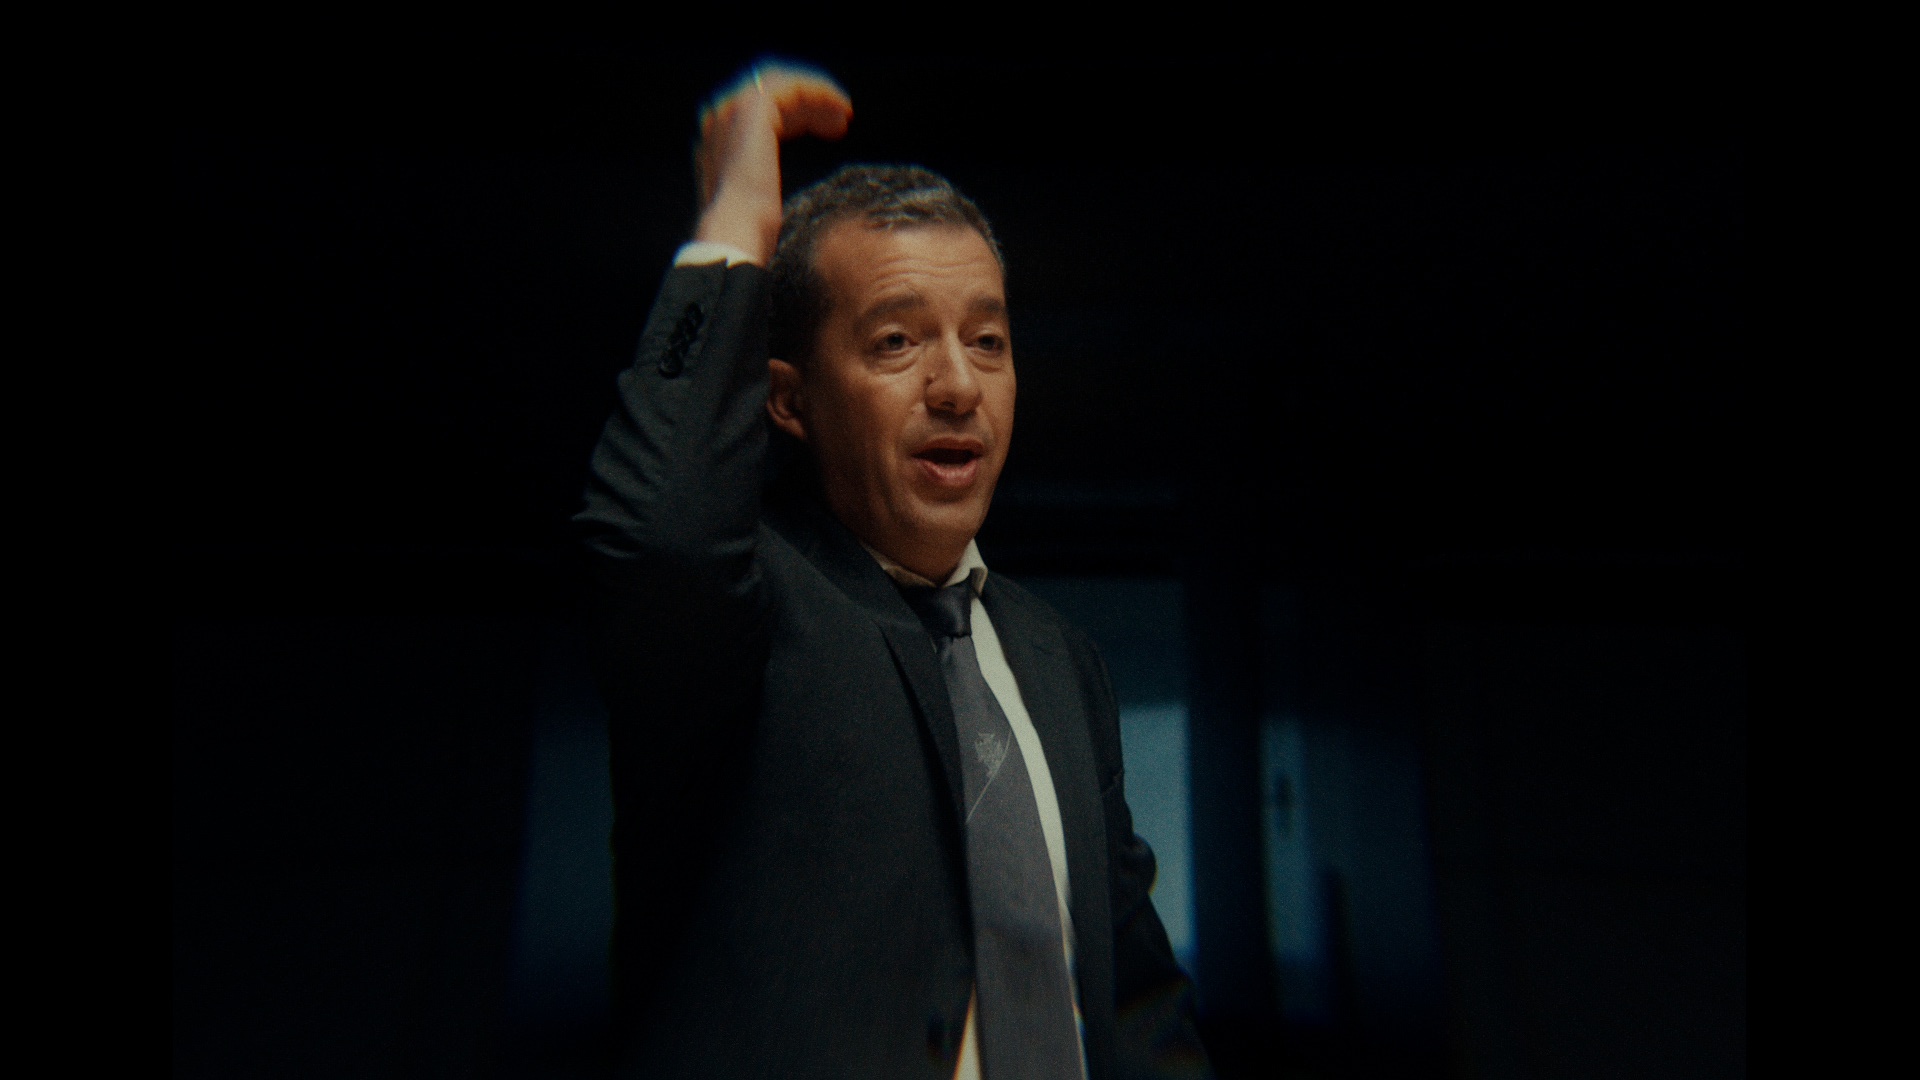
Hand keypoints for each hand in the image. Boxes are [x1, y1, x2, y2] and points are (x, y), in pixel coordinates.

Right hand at [692, 63, 851, 264]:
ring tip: (844, 115)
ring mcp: (732, 109)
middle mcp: (718, 116)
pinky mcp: (753, 108)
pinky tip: (841, 111)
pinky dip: (820, 93)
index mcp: (715, 138)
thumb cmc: (746, 232)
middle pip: (770, 90)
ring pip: (783, 84)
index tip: (825, 128)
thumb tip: (763, 183)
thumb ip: (753, 177)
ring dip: (817, 95)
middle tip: (838, 118)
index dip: (795, 113)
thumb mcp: (751, 197)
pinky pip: (793, 87)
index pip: (758, 108)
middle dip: (807, 100)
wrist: (734, 234)